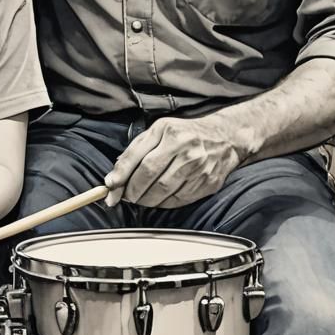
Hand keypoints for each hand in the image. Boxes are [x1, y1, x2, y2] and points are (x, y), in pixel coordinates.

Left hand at [104, 117, 241, 208]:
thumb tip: (114, 177)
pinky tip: (158, 200)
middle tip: (124, 196)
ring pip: (163, 191)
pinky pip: (179, 199)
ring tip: (140, 198)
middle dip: (132, 190)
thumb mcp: (158, 131)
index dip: (122, 174)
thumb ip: (136, 150)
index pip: (138, 157)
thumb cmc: (184, 134)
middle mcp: (184, 147)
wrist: (224, 138)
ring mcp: (198, 166)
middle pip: (150, 176)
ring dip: (146, 199)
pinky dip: (164, 203)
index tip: (110, 186)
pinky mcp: (207, 182)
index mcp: (168, 131)